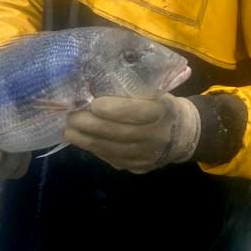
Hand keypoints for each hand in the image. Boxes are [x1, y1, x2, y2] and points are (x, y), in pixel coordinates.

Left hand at [64, 94, 200, 173]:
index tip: (93, 103)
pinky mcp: (139, 167)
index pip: (138, 113)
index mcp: (164, 111)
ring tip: (68, 130)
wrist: (183, 134)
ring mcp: (148, 156)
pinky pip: (113, 159)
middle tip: (71, 116)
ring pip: (114, 150)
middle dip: (92, 126)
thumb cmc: (162, 104)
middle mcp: (157, 136)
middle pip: (121, 134)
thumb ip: (133, 90)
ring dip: (87, 141)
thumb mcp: (156, 92)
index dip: (114, 110)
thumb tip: (95, 82)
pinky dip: (94, 149)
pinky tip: (81, 140)